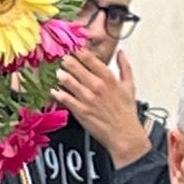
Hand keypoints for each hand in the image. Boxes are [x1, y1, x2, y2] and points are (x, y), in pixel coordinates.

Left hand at [51, 49, 151, 166]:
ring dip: (60, 74)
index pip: (89, 58)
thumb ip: (125, 67)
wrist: (124, 135)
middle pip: (75, 67)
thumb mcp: (130, 86)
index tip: (73, 48)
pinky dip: (57, 93)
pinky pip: (65, 99)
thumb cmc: (126, 113)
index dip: (78, 50)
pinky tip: (54, 90)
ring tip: (58, 72)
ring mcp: (87, 98)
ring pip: (68, 81)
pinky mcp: (80, 111)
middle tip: (62, 58)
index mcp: (108, 78)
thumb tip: (121, 53)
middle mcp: (96, 86)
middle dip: (66, 60)